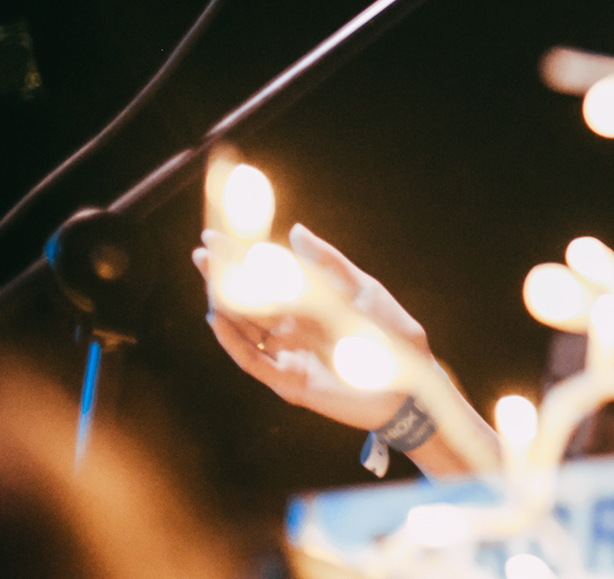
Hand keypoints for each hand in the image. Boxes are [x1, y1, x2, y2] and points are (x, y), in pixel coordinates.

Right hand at [192, 223, 428, 432]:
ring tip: (208, 276)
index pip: (268, 278)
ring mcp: (288, 354)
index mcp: (309, 305)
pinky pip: (253, 361)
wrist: (413, 382)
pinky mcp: (290, 381)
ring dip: (224, 304)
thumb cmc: (393, 336)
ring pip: (245, 328)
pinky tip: (217, 317)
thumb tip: (295, 230)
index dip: (242, 258)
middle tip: (201, 253)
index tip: (216, 236)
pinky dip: (234, 341)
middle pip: (249, 300)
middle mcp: (292, 329)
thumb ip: (330, 264)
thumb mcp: (363, 291)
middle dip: (224, 277)